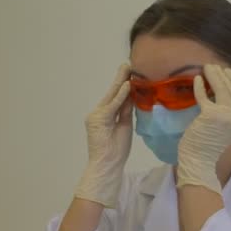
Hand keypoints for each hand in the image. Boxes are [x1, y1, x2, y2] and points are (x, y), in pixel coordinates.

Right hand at [74, 64, 132, 207]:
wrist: (106, 166)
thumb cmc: (116, 152)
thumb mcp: (125, 127)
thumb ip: (126, 111)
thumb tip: (133, 96)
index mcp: (104, 116)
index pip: (116, 97)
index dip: (124, 85)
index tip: (132, 73)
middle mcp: (98, 113)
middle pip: (112, 93)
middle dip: (121, 78)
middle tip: (129, 64)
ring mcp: (96, 115)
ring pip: (111, 96)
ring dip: (120, 81)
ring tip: (128, 68)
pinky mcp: (98, 119)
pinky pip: (112, 105)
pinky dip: (120, 96)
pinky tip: (127, 85)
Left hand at [177, 64, 230, 192]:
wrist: (199, 160)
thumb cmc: (208, 144)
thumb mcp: (226, 126)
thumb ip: (230, 110)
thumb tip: (224, 89)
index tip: (228, 71)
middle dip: (223, 74)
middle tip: (213, 65)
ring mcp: (226, 115)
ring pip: (222, 88)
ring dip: (214, 75)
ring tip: (207, 67)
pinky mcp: (211, 115)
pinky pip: (205, 96)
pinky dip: (200, 87)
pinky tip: (196, 79)